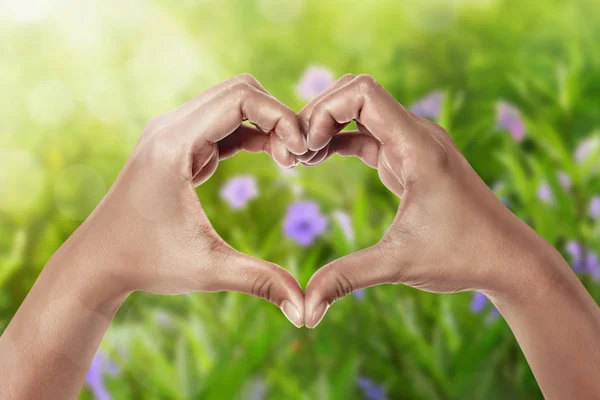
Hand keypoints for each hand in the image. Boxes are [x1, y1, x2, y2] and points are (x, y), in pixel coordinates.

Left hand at [65, 74, 306, 325]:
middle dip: (278, 116)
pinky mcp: (179, 144)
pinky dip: (254, 133)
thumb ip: (261, 281)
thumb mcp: (208, 271)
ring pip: (233, 102)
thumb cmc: (146, 263)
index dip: (281, 116)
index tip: (302, 153)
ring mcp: (173, 132)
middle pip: (240, 90)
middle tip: (300, 156)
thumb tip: (306, 310)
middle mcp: (170, 127)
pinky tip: (275, 157)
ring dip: (268, 123)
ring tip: (291, 159)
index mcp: (174, 144)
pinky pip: (224, 123)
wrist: (99, 262)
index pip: (240, 98)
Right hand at [299, 74, 561, 327]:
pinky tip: (319, 160)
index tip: (307, 148)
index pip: (363, 92)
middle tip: (295, 152)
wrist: (508, 259)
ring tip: (301, 158)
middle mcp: (417, 134)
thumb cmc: (463, 256)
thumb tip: (304, 308)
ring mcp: (414, 144)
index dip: (325, 110)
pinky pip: (368, 134)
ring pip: (360, 110)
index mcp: (417, 146)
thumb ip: (347, 278)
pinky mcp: (410, 159)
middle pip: (356, 92)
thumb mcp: (399, 264)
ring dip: (327, 126)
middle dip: (318, 114)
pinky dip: (340, 140)